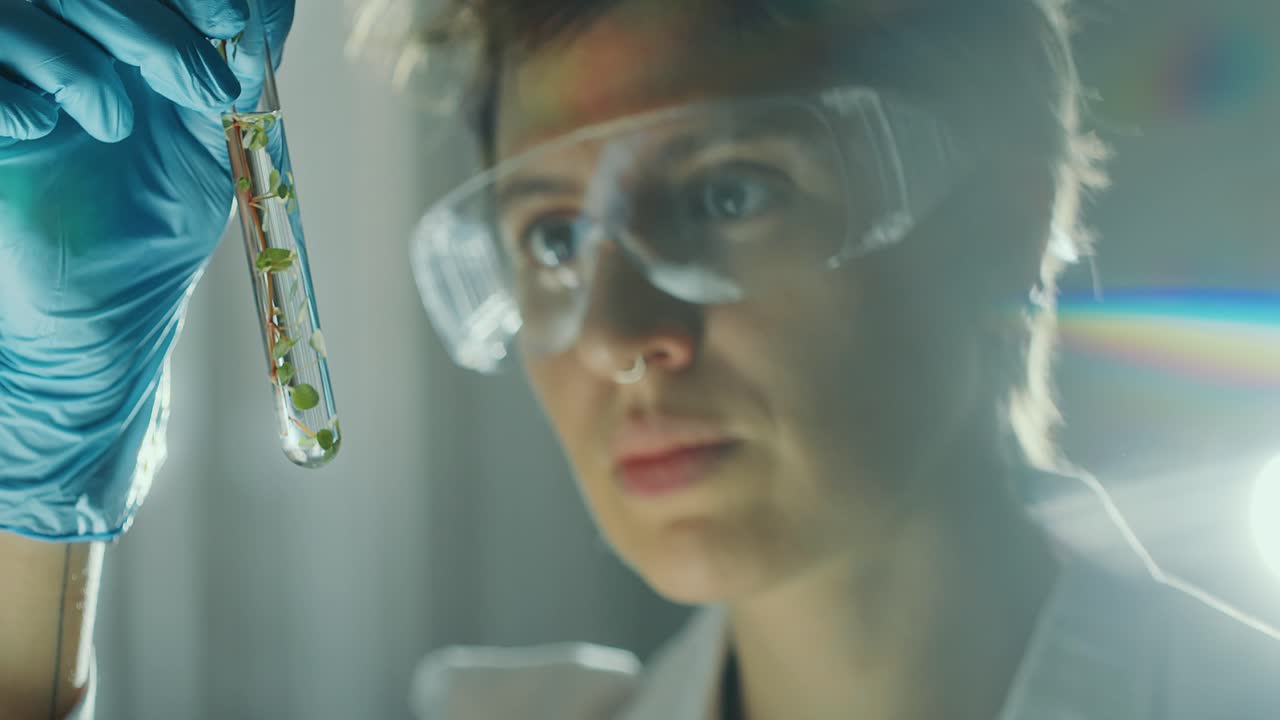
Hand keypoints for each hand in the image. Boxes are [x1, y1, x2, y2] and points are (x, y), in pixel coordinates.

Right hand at [0, 0, 295, 540]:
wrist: (107, 312)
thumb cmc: (155, 227)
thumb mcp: (214, 139)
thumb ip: (235, 68)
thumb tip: (268, 7)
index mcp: (118, 40)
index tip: (230, 22)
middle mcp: (58, 47)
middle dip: (153, 27)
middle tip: (203, 89)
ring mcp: (9, 82)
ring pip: (25, 15)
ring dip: (82, 65)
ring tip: (116, 128)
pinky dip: (11, 96)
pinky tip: (40, 130)